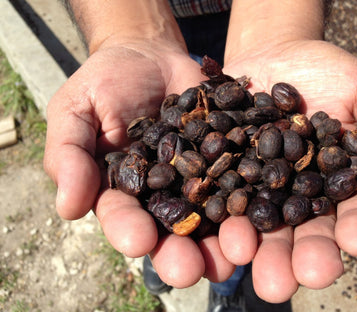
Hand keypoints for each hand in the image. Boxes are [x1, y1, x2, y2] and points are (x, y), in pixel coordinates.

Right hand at [43, 40, 239, 286]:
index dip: (128, 230)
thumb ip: (69, 155)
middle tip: (191, 270)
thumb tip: (67, 208)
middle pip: (169, 229)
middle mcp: (161, 194)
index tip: (139, 241)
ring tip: (236, 253)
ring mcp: (197, 178)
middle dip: (179, 251)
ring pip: (210, 215)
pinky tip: (264, 210)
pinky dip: (252, 195)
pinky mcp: (226, 159)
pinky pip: (240, 179)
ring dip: (223, 238)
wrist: (149, 55)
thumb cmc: (105, 82)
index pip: (121, 216)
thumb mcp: (77, 110)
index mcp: (120, 190)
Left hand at [219, 40, 356, 301]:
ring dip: (254, 246)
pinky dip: (217, 213)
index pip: (355, 212)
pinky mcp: (226, 174)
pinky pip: (220, 195)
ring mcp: (259, 187)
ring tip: (247, 258)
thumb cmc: (326, 71)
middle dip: (303, 256)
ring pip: (260, 223)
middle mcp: (298, 194)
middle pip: (304, 231)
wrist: (272, 54)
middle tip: (300, 277)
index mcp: (338, 182)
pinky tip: (215, 228)